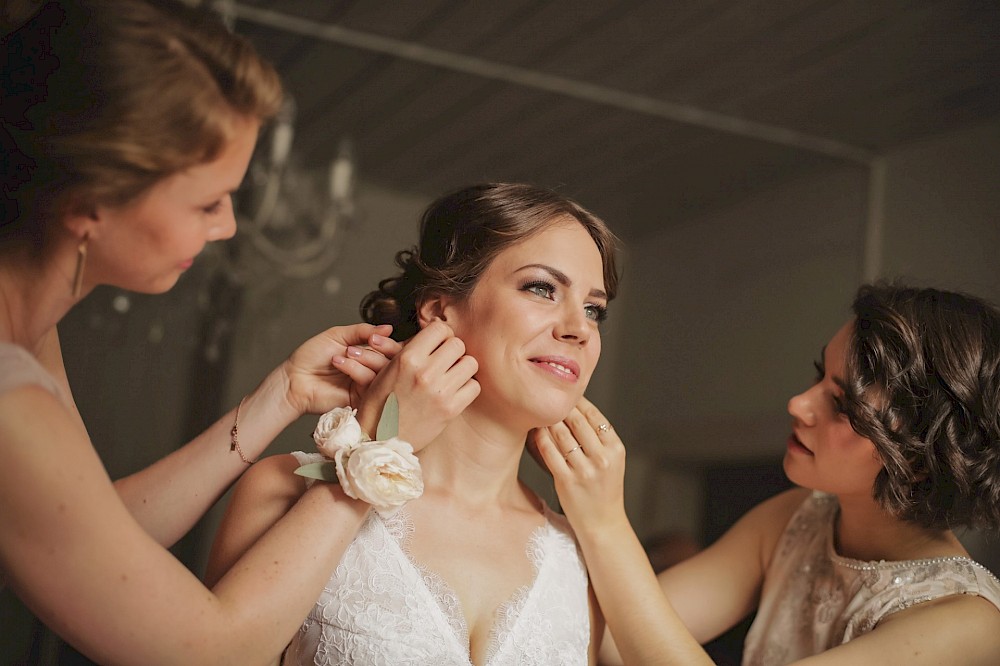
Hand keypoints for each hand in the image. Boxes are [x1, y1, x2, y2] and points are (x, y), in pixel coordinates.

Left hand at [280, 322, 402, 416]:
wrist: (295, 378)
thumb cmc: (312, 357)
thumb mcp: (338, 335)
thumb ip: (363, 331)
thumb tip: (387, 328)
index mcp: (368, 355)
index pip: (392, 350)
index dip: (390, 342)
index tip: (379, 336)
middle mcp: (370, 370)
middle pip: (394, 361)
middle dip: (384, 348)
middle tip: (370, 342)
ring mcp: (367, 385)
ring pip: (383, 371)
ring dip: (366, 358)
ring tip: (346, 353)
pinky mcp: (361, 398)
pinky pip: (370, 383)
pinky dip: (357, 370)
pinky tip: (341, 363)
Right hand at [356, 319, 479, 449]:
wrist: (380, 438)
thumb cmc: (381, 402)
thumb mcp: (388, 368)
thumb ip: (412, 349)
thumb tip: (436, 332)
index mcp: (408, 358)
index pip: (440, 328)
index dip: (441, 335)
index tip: (438, 344)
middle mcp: (425, 372)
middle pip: (458, 344)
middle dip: (452, 351)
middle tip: (445, 362)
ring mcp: (439, 391)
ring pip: (470, 363)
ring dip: (462, 368)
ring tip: (451, 376)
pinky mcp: (450, 409)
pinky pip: (474, 386)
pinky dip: (467, 387)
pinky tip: (455, 391)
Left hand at [530, 396, 626, 531]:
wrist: (603, 522)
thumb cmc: (604, 488)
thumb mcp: (611, 460)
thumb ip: (598, 438)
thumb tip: (576, 408)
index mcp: (616, 448)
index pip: (595, 416)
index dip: (578, 402)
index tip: (565, 394)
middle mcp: (603, 458)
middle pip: (577, 422)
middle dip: (561, 408)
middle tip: (548, 399)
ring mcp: (585, 471)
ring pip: (562, 435)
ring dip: (548, 421)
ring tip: (539, 413)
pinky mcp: (568, 481)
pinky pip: (550, 453)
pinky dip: (541, 439)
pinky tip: (535, 432)